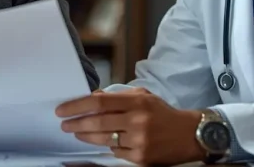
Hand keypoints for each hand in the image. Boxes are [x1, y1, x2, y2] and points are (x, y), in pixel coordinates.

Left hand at [56, 88, 203, 164]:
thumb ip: (118, 97)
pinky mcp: (141, 158)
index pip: (99, 102)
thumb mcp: (143, 97)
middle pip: (97, 121)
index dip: (77, 105)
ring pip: (104, 139)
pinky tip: (104, 141)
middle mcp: (138, 120)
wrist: (190, 134)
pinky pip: (116, 152)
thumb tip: (92, 99)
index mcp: (137, 102)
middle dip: (76, 123)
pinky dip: (108, 147)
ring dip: (86, 136)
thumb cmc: (163, 113)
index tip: (63, 109)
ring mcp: (140, 140)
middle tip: (64, 124)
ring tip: (76, 132)